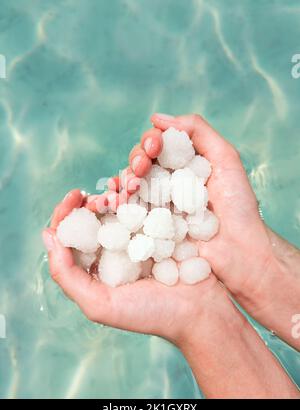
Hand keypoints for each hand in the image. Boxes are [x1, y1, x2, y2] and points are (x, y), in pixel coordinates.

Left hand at [43, 189, 230, 344]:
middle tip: (100, 194)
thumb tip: (48, 236)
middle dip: (92, 200)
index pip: (72, 235)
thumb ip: (68, 275)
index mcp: (95, 267)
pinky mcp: (161, 231)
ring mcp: (139, 239)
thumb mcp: (100, 304)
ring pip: (120, 208)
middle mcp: (115, 251)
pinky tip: (140, 186)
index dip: (67, 213)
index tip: (75, 196)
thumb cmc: (151, 314)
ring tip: (119, 187)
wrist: (199, 312)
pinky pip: (146, 206)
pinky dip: (140, 193)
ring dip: (116, 193)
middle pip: (95, 217)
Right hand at [129, 113, 299, 348]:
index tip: (154, 147)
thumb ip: (198, 130)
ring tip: (128, 187)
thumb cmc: (237, 205)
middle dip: (135, 160)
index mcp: (184, 164)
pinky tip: (113, 200)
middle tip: (141, 168)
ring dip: (123, 180)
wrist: (238, 250)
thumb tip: (157, 118)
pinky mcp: (151, 226)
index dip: (150, 141)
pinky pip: (128, 211)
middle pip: (140, 163)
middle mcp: (168, 182)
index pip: (157, 145)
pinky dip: (116, 203)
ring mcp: (158, 205)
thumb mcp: (225, 158)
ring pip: (130, 185)